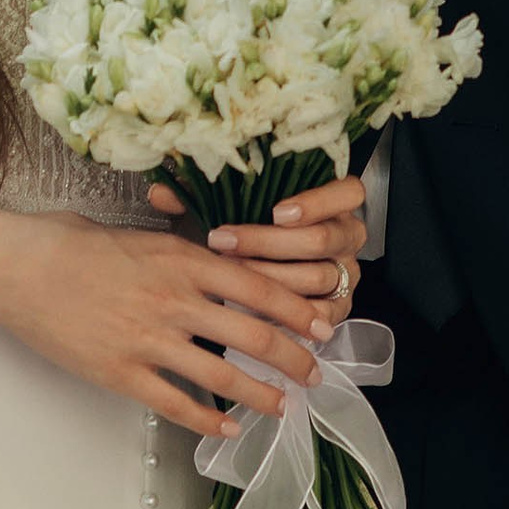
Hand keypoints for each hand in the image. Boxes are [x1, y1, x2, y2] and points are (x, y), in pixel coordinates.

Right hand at [0, 214, 331, 436]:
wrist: (15, 268)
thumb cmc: (70, 243)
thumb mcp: (137, 234)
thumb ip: (179, 251)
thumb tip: (212, 260)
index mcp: (182, 259)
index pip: (259, 287)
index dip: (298, 310)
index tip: (323, 325)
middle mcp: (174, 300)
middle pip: (253, 334)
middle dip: (292, 358)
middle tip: (314, 374)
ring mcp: (148, 339)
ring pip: (222, 375)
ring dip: (260, 395)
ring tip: (283, 406)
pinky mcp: (120, 372)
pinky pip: (175, 403)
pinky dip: (207, 420)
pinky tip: (227, 429)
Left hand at [148, 174, 369, 316]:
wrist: (247, 279)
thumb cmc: (242, 234)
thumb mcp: (223, 209)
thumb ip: (198, 196)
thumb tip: (160, 193)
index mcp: (332, 202)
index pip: (349, 192)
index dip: (318, 201)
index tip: (277, 211)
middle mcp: (346, 237)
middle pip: (325, 239)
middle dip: (271, 244)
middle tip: (227, 243)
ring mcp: (344, 274)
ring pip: (319, 277)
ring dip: (272, 278)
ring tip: (231, 276)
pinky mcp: (337, 309)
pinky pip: (323, 315)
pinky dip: (290, 315)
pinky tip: (255, 310)